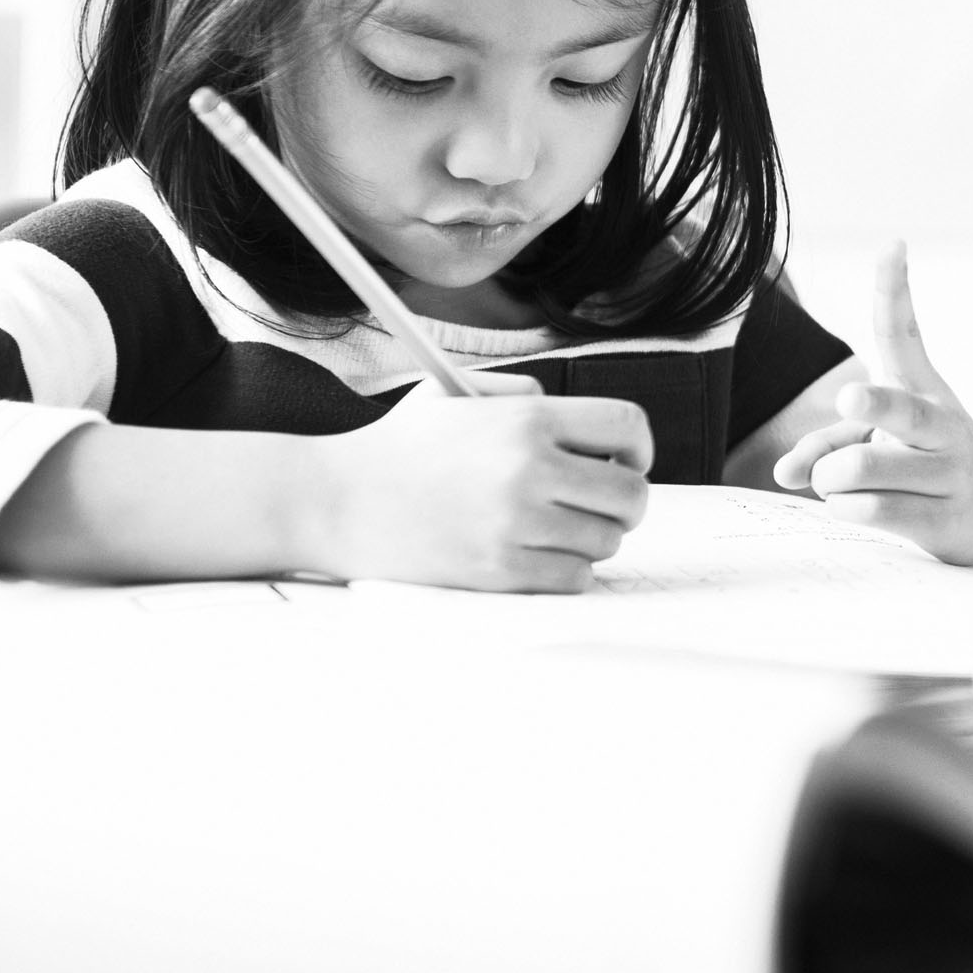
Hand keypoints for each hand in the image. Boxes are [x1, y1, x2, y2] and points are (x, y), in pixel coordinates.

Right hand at [309, 370, 651, 591]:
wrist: (335, 499)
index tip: (625, 462)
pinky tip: (540, 556)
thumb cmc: (399, 446)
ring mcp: (517, 523)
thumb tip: (586, 427)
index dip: (638, 449)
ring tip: (557, 529)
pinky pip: (575, 578)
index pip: (627, 427)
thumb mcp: (456, 393)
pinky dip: (569, 571)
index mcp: (526, 418)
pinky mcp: (501, 571)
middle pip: (631, 493)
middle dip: (625, 501)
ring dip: (593, 538)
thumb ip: (523, 396)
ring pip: (607, 540)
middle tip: (599, 505)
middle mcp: (529, 468)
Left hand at [774, 243, 972, 581]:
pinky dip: (847, 510)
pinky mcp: (944, 521)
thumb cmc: (930, 466)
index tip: (893, 245)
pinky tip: (848, 509)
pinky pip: (879, 512)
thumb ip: (830, 446)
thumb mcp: (885, 445)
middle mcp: (942, 427)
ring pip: (867, 470)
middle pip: (902, 411)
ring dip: (832, 479)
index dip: (894, 291)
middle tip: (849, 397)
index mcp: (925, 391)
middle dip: (874, 405)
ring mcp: (948, 474)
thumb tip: (788, 473)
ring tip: (834, 484)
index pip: (904, 335)